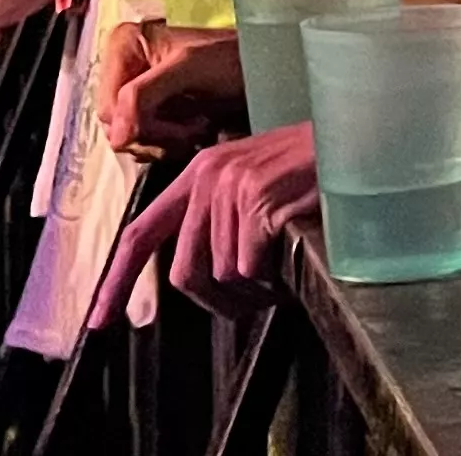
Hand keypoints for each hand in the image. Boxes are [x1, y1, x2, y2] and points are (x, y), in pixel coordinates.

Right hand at [97, 21, 246, 156]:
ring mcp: (136, 90)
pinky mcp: (152, 109)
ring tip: (200, 127)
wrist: (263, 68)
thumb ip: (143, 96)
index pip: (108, 108)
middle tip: (194, 128)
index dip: (138, 126)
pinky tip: (197, 131)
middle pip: (116, 126)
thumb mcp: (187, 69)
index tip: (180, 128)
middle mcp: (123, 67)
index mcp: (123, 45)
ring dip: (166, 142)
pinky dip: (171, 144)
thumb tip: (116, 137)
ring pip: (130, 138)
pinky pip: (145, 142)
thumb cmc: (232, 59)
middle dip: (156, 135)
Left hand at [99, 121, 320, 323]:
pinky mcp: (261, 202)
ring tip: (282, 271)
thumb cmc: (316, 169)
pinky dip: (273, 277)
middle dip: (218, 300)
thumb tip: (204, 278)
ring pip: (222, 276)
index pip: (141, 234)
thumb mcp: (254, 181)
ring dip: (254, 288)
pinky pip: (251, 268)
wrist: (361, 140)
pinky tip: (292, 261)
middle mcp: (208, 178)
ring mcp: (234, 188)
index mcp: (198, 175)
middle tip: (253, 301)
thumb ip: (220, 217)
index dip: (116, 280)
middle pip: (185, 273)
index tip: (99, 321)